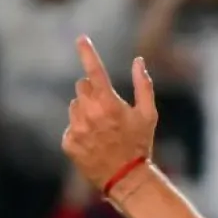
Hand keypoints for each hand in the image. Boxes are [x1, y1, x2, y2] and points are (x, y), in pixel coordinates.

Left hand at [62, 37, 157, 196]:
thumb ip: (144, 85)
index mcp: (109, 103)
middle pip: (81, 87)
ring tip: (101, 130)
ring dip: (85, 111)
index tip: (81, 38)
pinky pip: (70, 126)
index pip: (95, 71)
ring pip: (74, 106)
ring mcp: (76, 128)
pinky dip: (79, 130)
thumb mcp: (148, 115)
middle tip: (106, 109)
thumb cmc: (140, 145)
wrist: (126, 179)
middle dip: (92, 92)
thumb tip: (138, 61)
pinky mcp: (68, 141)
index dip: (87, 52)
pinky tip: (93, 142)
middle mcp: (90, 113)